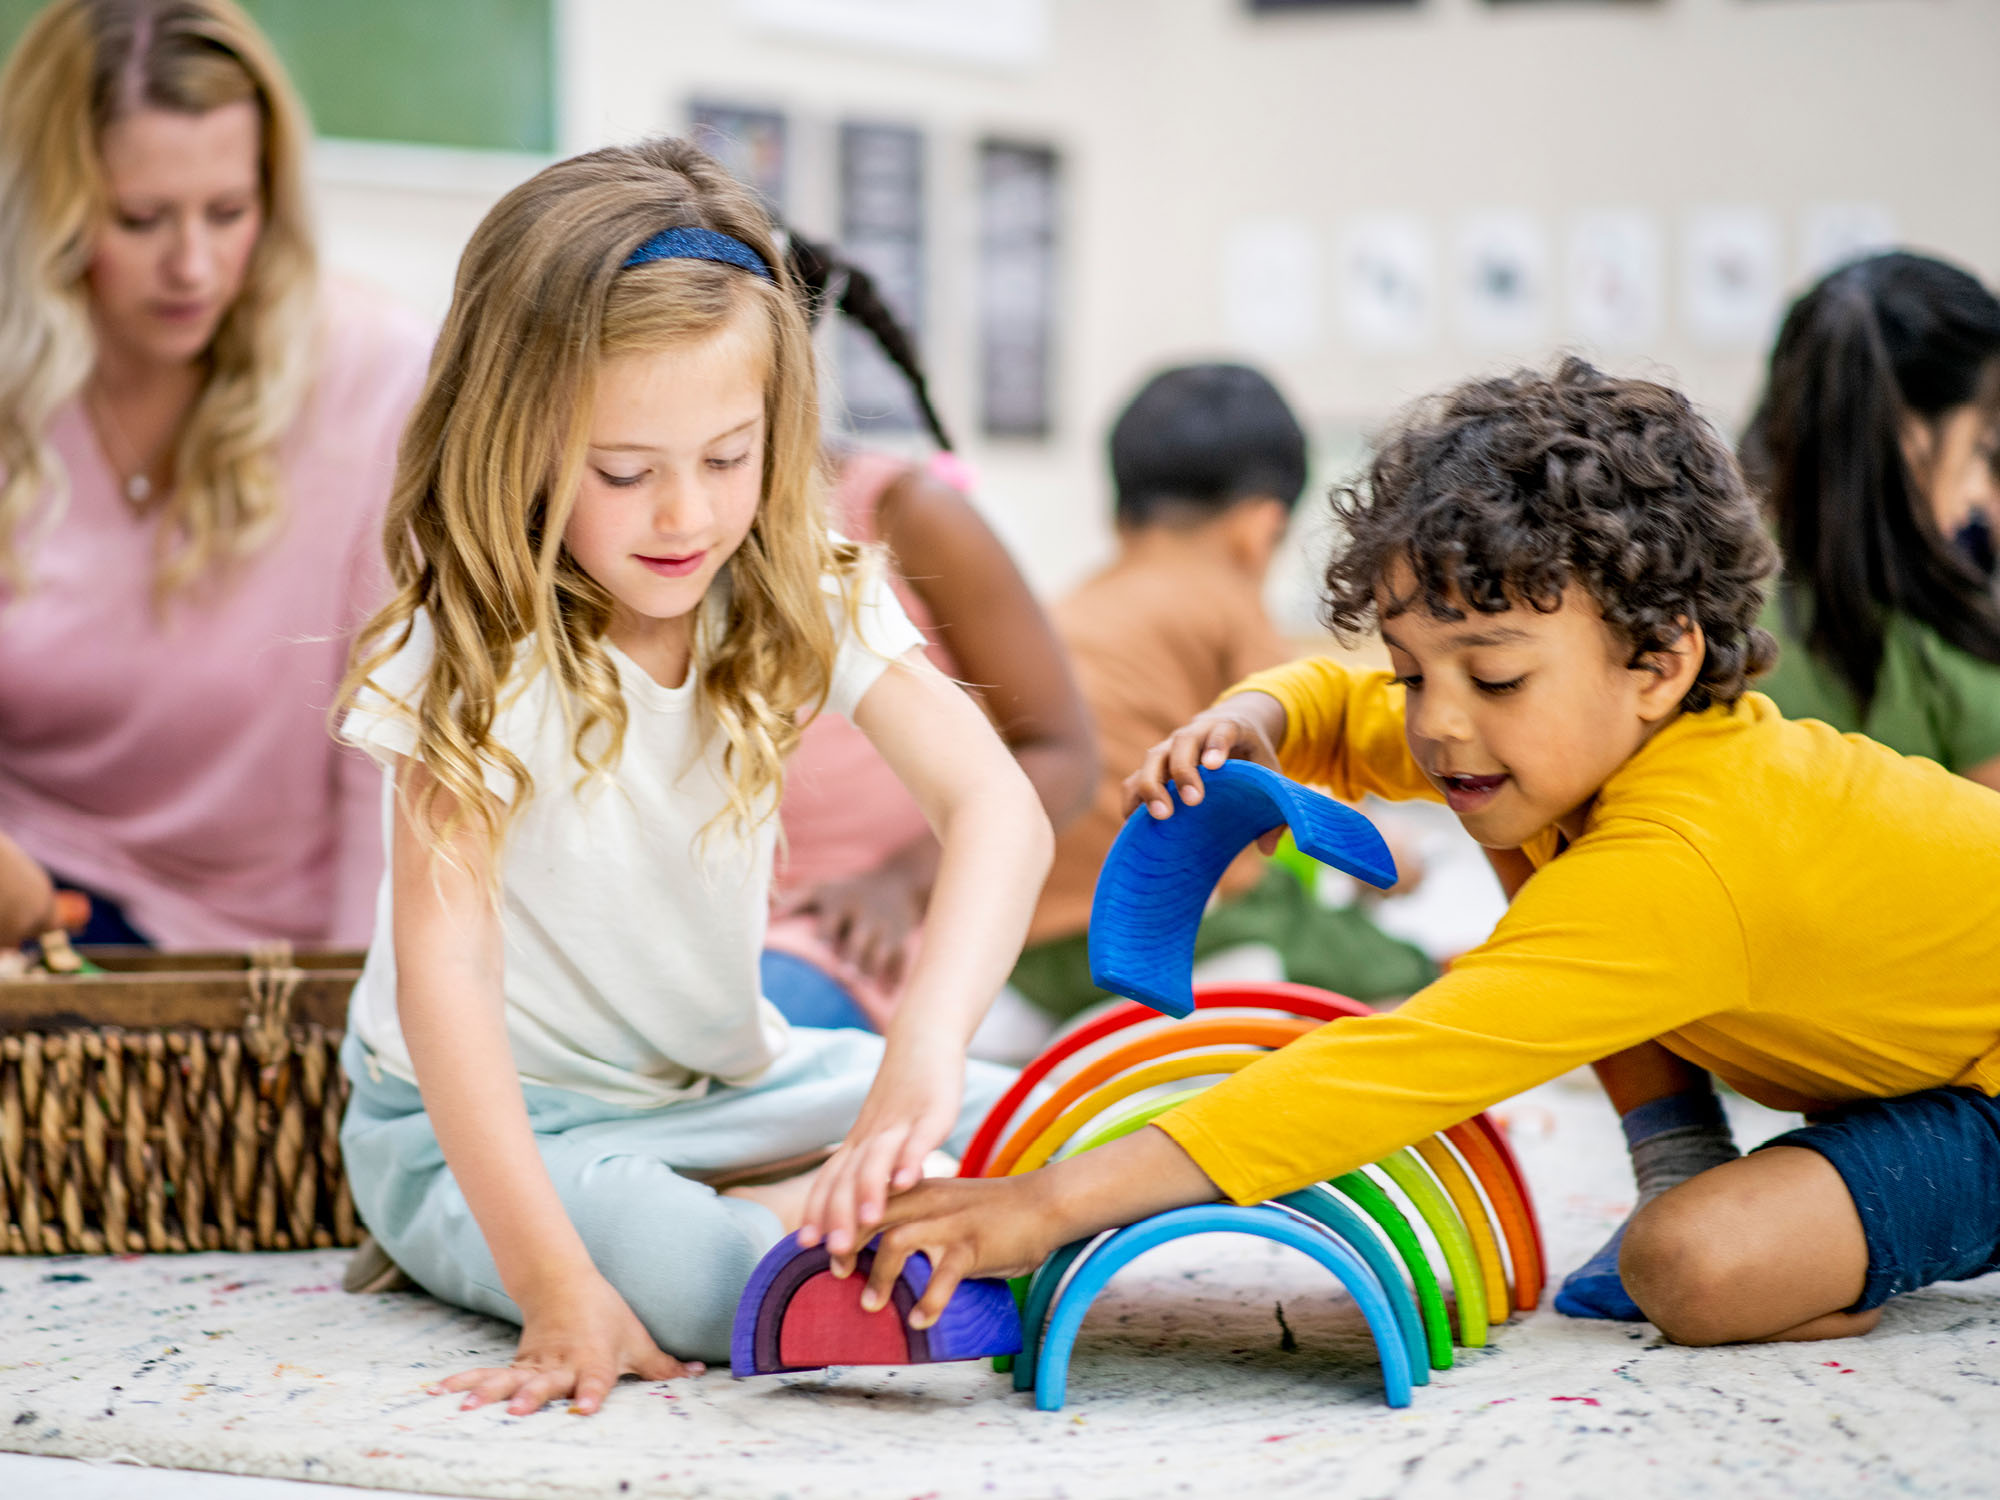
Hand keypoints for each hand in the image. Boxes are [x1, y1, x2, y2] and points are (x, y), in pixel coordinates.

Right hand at [438, 1270, 697, 1415]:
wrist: (565, 1284)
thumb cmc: (607, 1317)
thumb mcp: (638, 1341)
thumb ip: (663, 1366)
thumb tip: (701, 1373)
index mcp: (594, 1360)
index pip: (595, 1381)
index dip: (590, 1394)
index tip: (584, 1408)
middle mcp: (562, 1364)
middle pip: (546, 1382)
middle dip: (532, 1397)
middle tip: (515, 1411)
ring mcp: (535, 1364)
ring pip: (510, 1379)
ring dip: (488, 1392)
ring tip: (466, 1406)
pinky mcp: (516, 1364)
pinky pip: (488, 1375)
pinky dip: (464, 1382)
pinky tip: (441, 1393)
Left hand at [776, 865, 924, 988]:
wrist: (898, 881)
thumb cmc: (846, 892)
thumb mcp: (821, 889)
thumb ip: (791, 901)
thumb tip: (763, 913)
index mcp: (841, 904)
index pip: (833, 919)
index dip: (826, 931)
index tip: (819, 943)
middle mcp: (865, 915)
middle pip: (860, 937)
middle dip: (854, 955)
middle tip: (845, 975)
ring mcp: (886, 927)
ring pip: (882, 950)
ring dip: (873, 968)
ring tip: (862, 984)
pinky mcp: (903, 939)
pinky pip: (902, 960)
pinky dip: (897, 977)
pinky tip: (888, 993)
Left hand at [796, 1038, 961, 1261]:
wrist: (923, 1039)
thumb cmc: (903, 1096)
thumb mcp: (883, 1135)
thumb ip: (872, 1171)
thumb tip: (862, 1216)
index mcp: (859, 1143)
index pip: (830, 1181)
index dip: (817, 1212)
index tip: (806, 1247)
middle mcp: (871, 1135)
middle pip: (847, 1177)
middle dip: (838, 1215)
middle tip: (835, 1253)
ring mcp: (899, 1123)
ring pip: (877, 1159)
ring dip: (869, 1191)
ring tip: (866, 1222)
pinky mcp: (931, 1111)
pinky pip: (917, 1137)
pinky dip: (911, 1158)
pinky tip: (908, 1181)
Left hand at [855, 1173, 1068, 1327]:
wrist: (1043, 1204)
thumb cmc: (994, 1210)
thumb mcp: (949, 1202)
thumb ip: (920, 1216)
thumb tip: (886, 1250)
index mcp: (919, 1187)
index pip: (867, 1198)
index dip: (839, 1221)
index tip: (821, 1246)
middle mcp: (928, 1199)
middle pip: (870, 1215)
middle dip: (846, 1246)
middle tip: (836, 1274)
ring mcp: (950, 1222)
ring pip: (897, 1243)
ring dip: (879, 1278)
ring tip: (872, 1306)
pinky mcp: (973, 1245)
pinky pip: (942, 1277)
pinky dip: (928, 1302)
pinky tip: (920, 1321)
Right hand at [1122, 692, 1286, 832]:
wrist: (1227, 729)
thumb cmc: (1250, 755)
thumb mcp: (1270, 771)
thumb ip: (1276, 806)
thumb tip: (1268, 849)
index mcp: (1227, 727)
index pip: (1221, 730)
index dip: (1216, 744)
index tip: (1214, 765)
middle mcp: (1193, 734)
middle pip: (1181, 743)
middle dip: (1184, 771)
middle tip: (1193, 801)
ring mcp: (1169, 750)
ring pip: (1152, 760)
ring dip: (1153, 786)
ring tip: (1162, 816)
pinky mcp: (1153, 768)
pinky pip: (1133, 780)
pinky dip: (1132, 800)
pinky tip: (1134, 824)